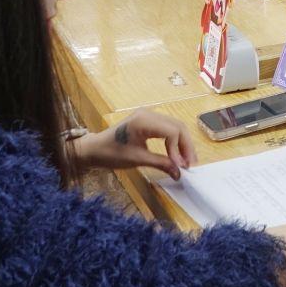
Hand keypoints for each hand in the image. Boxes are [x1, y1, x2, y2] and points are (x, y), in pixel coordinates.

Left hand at [74, 109, 197, 178]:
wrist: (95, 149)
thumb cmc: (112, 153)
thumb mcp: (137, 159)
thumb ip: (161, 163)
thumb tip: (179, 173)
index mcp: (144, 120)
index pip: (172, 131)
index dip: (179, 149)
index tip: (181, 166)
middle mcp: (149, 113)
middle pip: (178, 126)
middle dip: (186, 146)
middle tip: (190, 164)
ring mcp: (149, 115)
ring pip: (175, 127)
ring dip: (182, 143)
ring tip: (186, 161)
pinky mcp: (149, 120)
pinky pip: (168, 128)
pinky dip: (175, 141)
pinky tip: (177, 153)